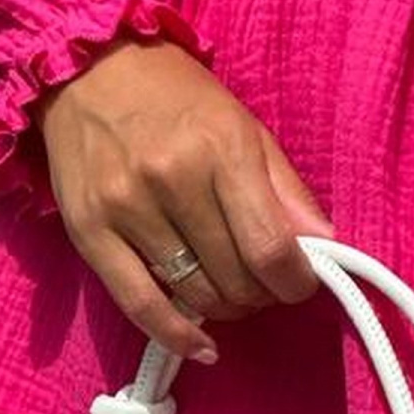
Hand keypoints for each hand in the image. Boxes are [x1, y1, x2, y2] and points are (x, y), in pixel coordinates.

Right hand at [33, 36, 337, 363]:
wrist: (87, 69)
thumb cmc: (176, 97)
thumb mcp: (244, 126)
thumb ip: (286, 189)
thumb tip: (325, 245)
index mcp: (222, 149)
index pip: (270, 246)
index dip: (295, 281)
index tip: (301, 284)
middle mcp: (173, 179)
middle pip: (234, 277)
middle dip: (261, 294)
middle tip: (263, 285)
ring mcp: (127, 208)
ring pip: (194, 294)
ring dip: (224, 308)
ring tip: (231, 294)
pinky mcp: (88, 232)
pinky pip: (138, 304)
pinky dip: (174, 335)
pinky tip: (200, 344)